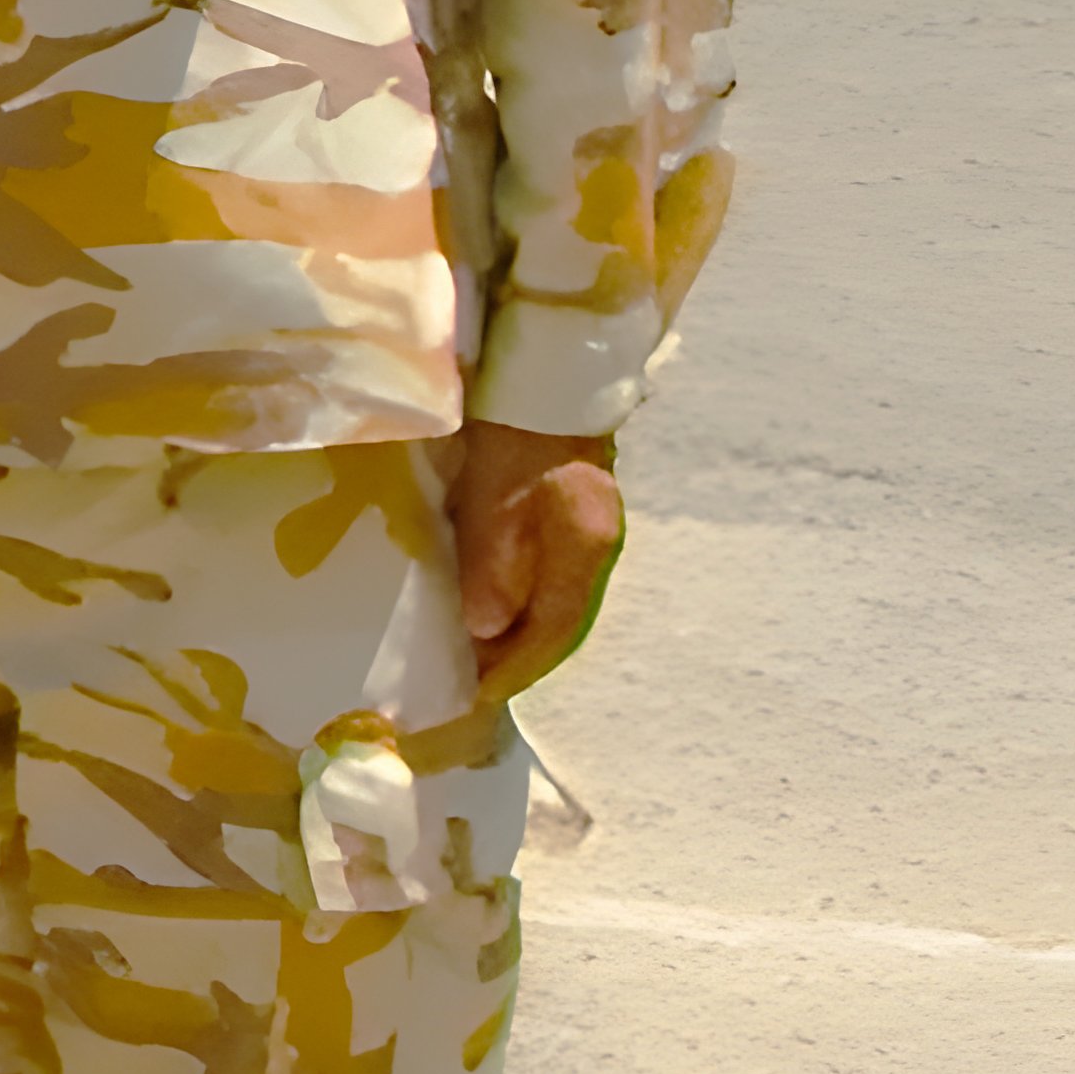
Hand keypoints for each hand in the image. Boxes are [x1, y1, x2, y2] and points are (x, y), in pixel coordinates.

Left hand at [451, 420, 628, 701]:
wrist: (545, 377)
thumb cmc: (511, 436)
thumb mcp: (491, 499)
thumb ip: (492, 563)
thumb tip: (488, 630)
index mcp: (583, 548)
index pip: (553, 630)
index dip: (516, 668)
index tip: (479, 695)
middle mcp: (598, 547)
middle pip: (562, 623)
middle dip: (521, 661)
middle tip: (476, 686)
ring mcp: (593, 531)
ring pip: (559, 603)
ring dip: (524, 636)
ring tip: (484, 659)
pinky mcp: (578, 516)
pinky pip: (555, 580)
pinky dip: (527, 605)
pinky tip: (500, 610)